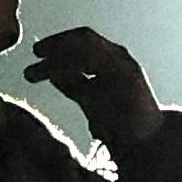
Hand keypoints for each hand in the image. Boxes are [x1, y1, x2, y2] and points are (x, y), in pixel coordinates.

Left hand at [22, 27, 165, 150]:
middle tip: (35, 53)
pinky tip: (56, 78)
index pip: (81, 40)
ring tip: (38, 70)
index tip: (36, 52)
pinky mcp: (129, 80)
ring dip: (60, 59)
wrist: (146, 142)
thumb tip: (48, 71)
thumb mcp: (88, 98)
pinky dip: (75, 71)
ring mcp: (125, 66)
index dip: (57, 41)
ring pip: (88, 50)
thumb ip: (72, 83)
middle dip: (57, 43)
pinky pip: (98, 69)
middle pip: (84, 38)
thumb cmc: (118, 122)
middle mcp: (119, 57)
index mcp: (110, 58)